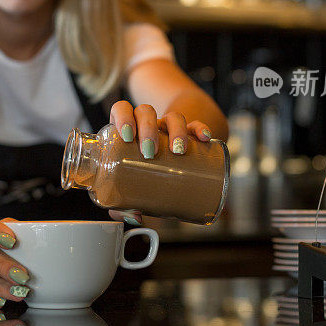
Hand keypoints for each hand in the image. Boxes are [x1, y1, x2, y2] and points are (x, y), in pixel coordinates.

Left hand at [107, 101, 213, 226]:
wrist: (168, 162)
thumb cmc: (140, 172)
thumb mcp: (130, 184)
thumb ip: (125, 201)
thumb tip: (133, 215)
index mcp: (128, 130)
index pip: (121, 110)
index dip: (123, 117)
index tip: (127, 135)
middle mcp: (147, 124)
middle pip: (145, 111)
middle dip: (147, 129)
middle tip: (149, 152)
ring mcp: (168, 127)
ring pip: (172, 116)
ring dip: (175, 130)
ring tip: (177, 150)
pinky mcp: (188, 133)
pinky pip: (196, 125)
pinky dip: (200, 129)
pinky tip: (204, 138)